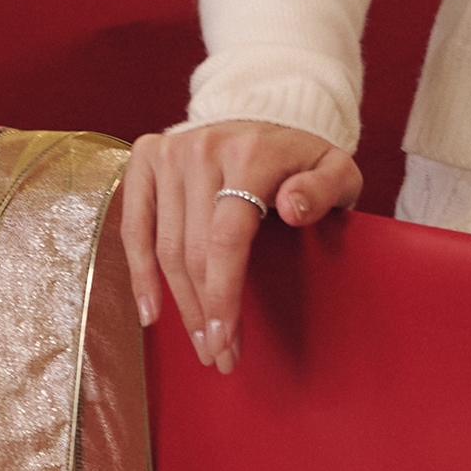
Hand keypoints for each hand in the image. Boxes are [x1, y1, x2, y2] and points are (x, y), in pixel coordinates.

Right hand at [120, 120, 361, 372]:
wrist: (268, 115)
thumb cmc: (306, 157)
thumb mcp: (337, 170)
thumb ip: (324, 190)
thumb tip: (291, 208)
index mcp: (251, 153)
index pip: (226, 237)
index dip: (223, 294)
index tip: (227, 340)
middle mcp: (201, 148)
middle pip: (193, 249)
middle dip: (205, 310)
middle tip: (219, 354)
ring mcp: (169, 151)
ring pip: (164, 245)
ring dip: (179, 302)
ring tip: (199, 342)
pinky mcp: (145, 155)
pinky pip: (134, 224)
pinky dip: (138, 271)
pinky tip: (151, 311)